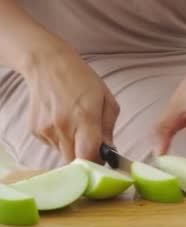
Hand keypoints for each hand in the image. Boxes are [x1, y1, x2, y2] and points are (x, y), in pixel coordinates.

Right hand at [23, 46, 118, 162]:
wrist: (48, 64)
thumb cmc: (83, 80)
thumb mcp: (107, 100)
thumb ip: (109, 129)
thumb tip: (109, 151)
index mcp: (85, 118)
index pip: (89, 156)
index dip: (98, 163)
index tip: (103, 158)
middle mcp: (63, 127)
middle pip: (75, 161)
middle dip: (86, 157)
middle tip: (92, 145)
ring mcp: (46, 130)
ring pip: (64, 154)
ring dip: (74, 148)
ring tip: (76, 127)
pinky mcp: (36, 131)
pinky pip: (53, 146)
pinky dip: (61, 140)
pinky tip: (63, 122)